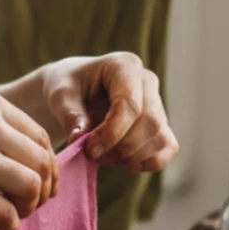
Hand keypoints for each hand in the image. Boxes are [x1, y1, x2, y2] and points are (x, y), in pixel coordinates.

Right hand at [0, 88, 58, 229]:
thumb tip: (22, 155)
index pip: (40, 137)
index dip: (46, 166)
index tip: (37, 184)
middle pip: (42, 163)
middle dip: (43, 190)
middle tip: (27, 205)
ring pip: (32, 188)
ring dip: (28, 209)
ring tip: (9, 215)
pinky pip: (6, 215)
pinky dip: (8, 226)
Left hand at [41, 52, 178, 172]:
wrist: (74, 92)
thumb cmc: (67, 88)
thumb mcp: (60, 97)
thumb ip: (70, 116)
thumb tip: (79, 140)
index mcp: (124, 65)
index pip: (130, 103)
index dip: (112, 132)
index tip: (89, 150)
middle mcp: (147, 81)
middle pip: (149, 122)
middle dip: (121, 148)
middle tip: (92, 155)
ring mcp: (157, 103)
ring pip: (159, 137)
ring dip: (131, 157)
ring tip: (103, 157)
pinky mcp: (160, 124)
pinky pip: (168, 148)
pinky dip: (148, 162)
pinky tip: (124, 163)